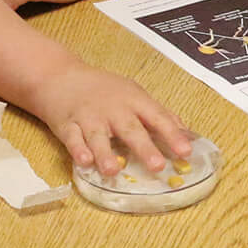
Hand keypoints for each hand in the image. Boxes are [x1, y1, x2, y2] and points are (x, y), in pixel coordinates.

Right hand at [31, 60, 193, 174]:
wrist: (61, 76)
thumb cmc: (103, 89)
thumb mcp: (134, 94)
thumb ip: (158, 114)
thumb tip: (186, 133)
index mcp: (134, 101)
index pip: (157, 117)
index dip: (172, 134)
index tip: (186, 151)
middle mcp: (113, 109)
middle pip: (130, 129)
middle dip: (145, 148)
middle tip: (158, 166)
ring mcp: (89, 117)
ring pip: (98, 137)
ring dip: (105, 154)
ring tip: (113, 171)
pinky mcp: (67, 125)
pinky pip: (73, 139)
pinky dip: (78, 150)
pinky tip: (84, 162)